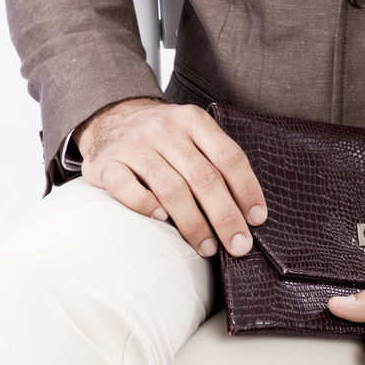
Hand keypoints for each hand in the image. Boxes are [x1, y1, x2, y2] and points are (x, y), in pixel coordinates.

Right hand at [75, 97, 266, 258]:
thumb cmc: (163, 136)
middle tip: (239, 245)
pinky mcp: (108, 163)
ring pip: (170, 187)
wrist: (111, 117)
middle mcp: (166, 130)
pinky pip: (126, 187)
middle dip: (225, 215)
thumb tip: (246, 209)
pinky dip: (145, 205)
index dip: (246, 188)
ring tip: (207, 247)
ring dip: (192, 222)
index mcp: (193, 120)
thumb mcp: (191, 132)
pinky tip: (161, 220)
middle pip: (202, 176)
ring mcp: (136, 145)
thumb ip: (214, 159)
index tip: (257, 219)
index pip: (228, 155)